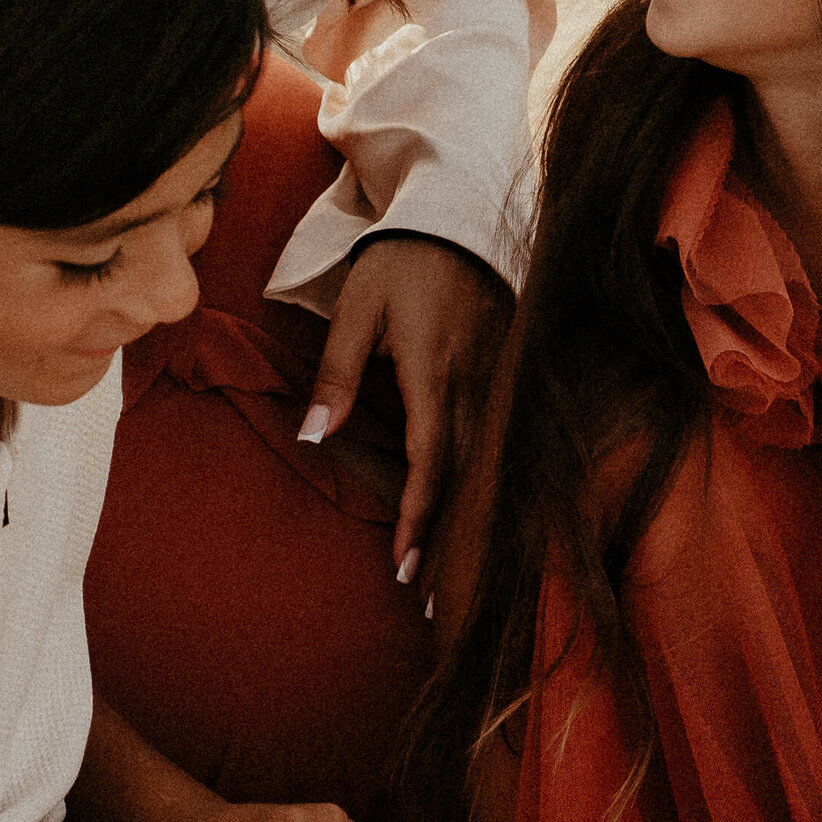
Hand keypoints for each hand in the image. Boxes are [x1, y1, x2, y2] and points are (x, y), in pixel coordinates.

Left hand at [302, 234, 508, 580]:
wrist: (455, 217)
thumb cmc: (397, 265)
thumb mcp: (357, 310)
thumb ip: (336, 375)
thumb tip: (314, 438)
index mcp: (433, 371)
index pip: (431, 460)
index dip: (419, 518)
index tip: (405, 568)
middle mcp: (474, 383)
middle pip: (466, 478)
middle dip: (451, 543)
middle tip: (432, 604)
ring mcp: (497, 380)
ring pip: (488, 466)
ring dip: (472, 524)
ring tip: (455, 581)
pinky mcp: (507, 376)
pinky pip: (499, 443)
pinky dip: (487, 489)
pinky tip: (480, 524)